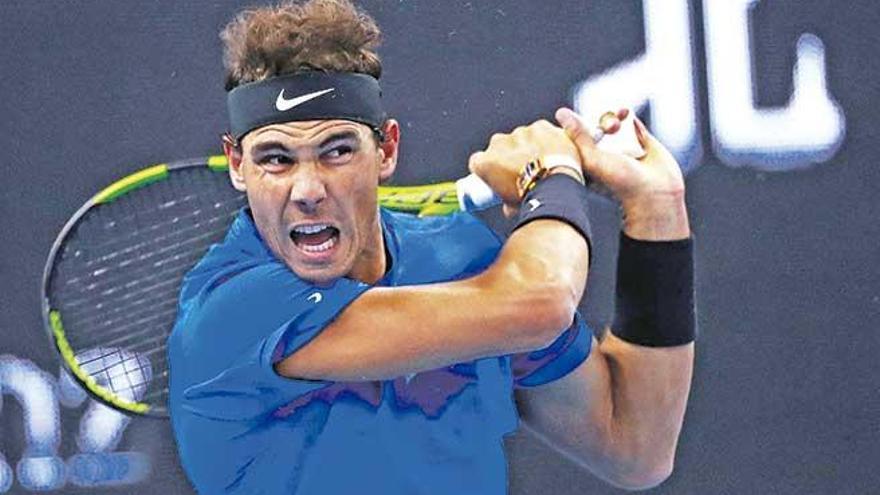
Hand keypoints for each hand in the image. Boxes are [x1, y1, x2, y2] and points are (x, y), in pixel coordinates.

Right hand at [468, 120, 582, 214]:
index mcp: (486, 163)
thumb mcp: (512, 208)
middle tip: (523, 171)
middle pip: (500, 146)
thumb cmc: (531, 196)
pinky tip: (555, 148)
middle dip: (509, 156)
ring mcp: (520, 133)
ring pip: (522, 137)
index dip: (487, 169)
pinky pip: (542, 129)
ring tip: (544, 163)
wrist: (556, 186)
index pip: (478, 161)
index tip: (496, 176)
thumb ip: (507, 203)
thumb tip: (510, 207)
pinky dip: (547, 137)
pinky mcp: (541, 126)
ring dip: (529, 146)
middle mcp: (499, 143)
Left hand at [555, 107, 689, 240]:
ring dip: (614, 116)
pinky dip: (628, 116)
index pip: (577, 139)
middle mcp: (604, 157)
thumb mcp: (593, 159)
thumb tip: (561, 113)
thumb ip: (577, 136)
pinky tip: (627, 113)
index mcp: (588, 164)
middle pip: (595, 128)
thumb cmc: (620, 182)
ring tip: (620, 118)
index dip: (578, 126)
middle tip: (609, 125)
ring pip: (613, 124)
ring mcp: (624, 149)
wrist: (656, 191)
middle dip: (600, 120)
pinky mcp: (642, 142)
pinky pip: (632, 124)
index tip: (583, 121)